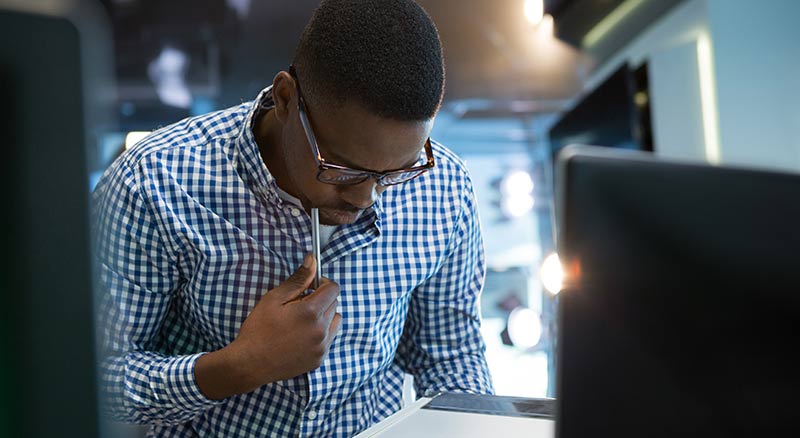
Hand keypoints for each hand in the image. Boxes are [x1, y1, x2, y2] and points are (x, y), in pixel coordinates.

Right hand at [196, 254, 340, 398]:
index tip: (310, 286)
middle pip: (334, 304)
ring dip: (324, 316)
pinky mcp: (319, 359)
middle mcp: (321, 330)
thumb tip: (312, 261)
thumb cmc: (259, 329)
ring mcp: (322, 346)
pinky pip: (329, 339)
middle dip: (321, 299)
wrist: (249, 364)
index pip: (333, 288)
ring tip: (301, 320)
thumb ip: (298, 279)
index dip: (322, 283)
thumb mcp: (274, 298)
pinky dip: (320, 333)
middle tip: (299, 304)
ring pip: (334, 321)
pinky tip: (301, 336)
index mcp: (311, 312)